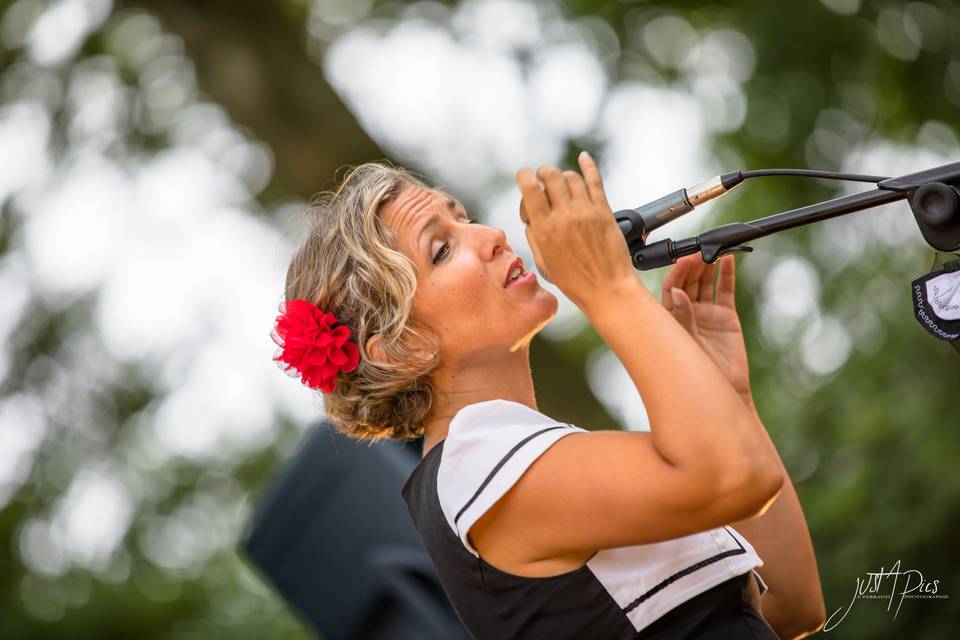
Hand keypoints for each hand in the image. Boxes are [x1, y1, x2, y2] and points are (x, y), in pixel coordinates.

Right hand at [514, 152, 634, 309]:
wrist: (607, 289)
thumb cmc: (574, 282)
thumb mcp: (544, 262)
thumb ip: (535, 235)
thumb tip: (532, 216)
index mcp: (545, 230)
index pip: (530, 189)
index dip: (523, 176)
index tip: (523, 176)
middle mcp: (565, 216)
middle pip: (551, 176)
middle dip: (543, 173)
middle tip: (543, 179)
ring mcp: (586, 212)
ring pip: (571, 176)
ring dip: (562, 175)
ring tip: (562, 184)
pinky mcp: (604, 211)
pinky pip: (595, 180)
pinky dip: (588, 165)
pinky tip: (584, 157)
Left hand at [661, 253, 752, 406]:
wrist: (723, 392)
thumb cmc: (695, 374)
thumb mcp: (685, 344)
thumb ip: (682, 318)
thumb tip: (675, 291)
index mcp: (670, 319)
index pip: (669, 289)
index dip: (676, 273)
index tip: (684, 260)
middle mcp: (687, 314)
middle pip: (687, 282)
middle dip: (692, 266)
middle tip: (699, 251)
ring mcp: (706, 314)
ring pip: (705, 283)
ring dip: (707, 266)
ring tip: (712, 251)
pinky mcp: (725, 317)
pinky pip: (725, 291)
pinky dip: (726, 275)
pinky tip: (727, 260)